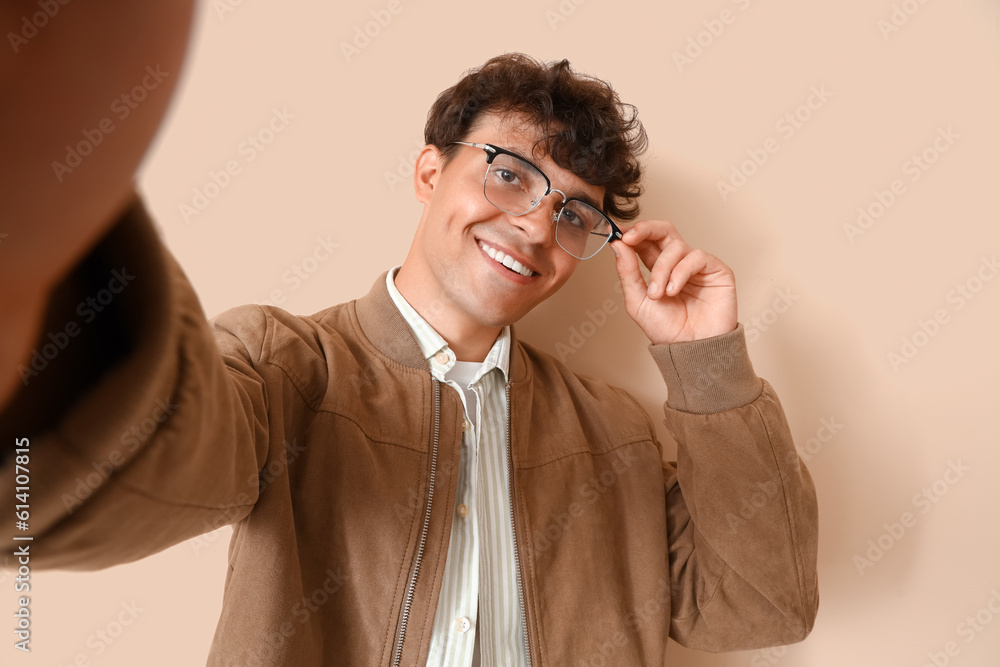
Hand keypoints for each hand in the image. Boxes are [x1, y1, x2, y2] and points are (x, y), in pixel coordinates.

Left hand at [611, 220, 737, 344]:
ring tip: (657, 294)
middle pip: (664, 231)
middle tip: (630, 237)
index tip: (618, 235)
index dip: (633, 234)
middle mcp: (678, 263)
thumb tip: (618, 244)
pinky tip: (673, 291)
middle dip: (645, 229)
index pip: (646, 241)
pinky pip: (696, 257)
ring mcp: (698, 266)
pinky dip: (680, 272)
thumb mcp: (637, 301)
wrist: (690, 349)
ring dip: (661, 269)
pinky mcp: (717, 270)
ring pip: (676, 247)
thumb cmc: (667, 330)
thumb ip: (627, 272)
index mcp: (659, 269)